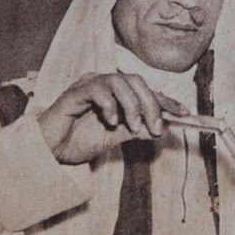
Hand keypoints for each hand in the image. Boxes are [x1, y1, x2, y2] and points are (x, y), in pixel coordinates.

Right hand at [37, 73, 187, 164]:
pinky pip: (96, 89)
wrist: (51, 152)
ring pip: (118, 81)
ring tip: (132, 127)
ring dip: (132, 105)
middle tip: (156, 128)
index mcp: (114, 91)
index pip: (145, 90)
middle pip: (136, 81)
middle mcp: (102, 83)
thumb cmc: (80, 141)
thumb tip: (164, 127)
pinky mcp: (72, 94)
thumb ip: (139, 129)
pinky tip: (111, 122)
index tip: (183, 113)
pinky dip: (109, 104)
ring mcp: (87, 85)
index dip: (165, 100)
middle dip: (151, 104)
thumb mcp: (117, 137)